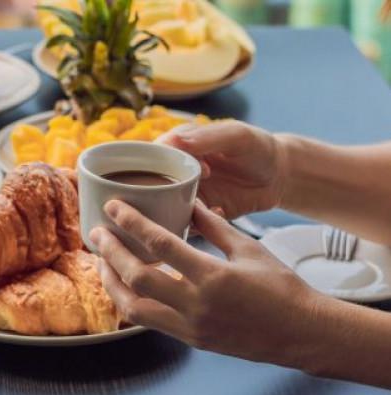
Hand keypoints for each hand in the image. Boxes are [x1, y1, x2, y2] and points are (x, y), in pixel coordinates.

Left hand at [91, 200, 321, 368]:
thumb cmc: (281, 287)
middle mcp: (197, 305)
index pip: (161, 245)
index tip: (114, 208)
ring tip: (102, 262)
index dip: (132, 223)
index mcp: (214, 277)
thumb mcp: (249, 249)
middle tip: (97, 233)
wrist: (302, 333)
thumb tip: (190, 202)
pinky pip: (149, 321)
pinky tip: (123, 286)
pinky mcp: (190, 340)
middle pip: (138, 277)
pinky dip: (130, 302)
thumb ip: (214, 227)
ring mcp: (191, 327)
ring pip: (135, 307)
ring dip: (112, 283)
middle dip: (111, 253)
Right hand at [160, 121, 288, 218]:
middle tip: (194, 195)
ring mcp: (184, 194)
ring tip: (204, 208)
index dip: (165, 164)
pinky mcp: (196, 215)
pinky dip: (196, 224)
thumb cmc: (258, 148)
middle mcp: (175, 171)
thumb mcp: (237, 136)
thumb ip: (207, 137)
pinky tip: (220, 212)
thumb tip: (175, 141)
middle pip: (149, 186)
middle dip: (164, 194)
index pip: (152, 156)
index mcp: (179, 146)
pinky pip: (184, 224)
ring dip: (177, 212)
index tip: (202, 170)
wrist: (279, 176)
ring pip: (162, 208)